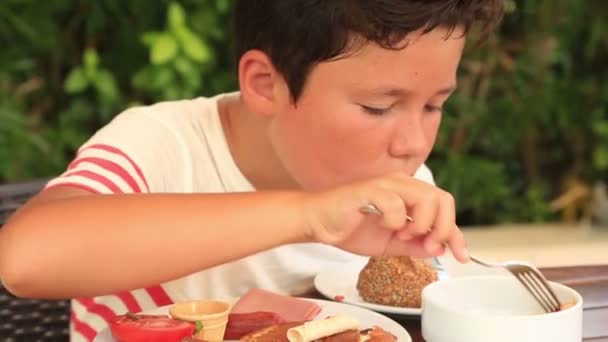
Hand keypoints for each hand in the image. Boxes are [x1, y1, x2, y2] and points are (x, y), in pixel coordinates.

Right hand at [303, 172, 468, 261]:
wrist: (318, 223)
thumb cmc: (350, 229)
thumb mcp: (389, 244)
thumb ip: (414, 245)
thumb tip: (439, 249)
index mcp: (408, 194)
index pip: (444, 208)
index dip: (456, 233)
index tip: (462, 256)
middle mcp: (400, 184)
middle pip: (442, 199)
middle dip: (442, 228)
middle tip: (427, 245)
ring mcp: (385, 184)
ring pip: (425, 197)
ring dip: (420, 224)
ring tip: (401, 236)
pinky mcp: (369, 190)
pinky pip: (396, 203)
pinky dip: (395, 221)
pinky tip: (383, 226)